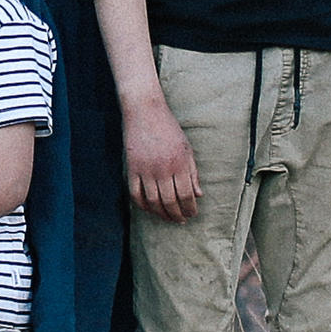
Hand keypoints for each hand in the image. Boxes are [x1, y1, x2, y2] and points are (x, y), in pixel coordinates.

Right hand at [121, 85, 201, 218]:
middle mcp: (163, 169)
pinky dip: (142, 205)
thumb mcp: (187, 148)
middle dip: (177, 215)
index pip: (186, 195)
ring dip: (161, 214)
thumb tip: (198, 195)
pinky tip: (149, 209)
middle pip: (170, 201)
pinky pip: (135, 194)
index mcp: (180, 163)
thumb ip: (193, 173)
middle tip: (181, 220)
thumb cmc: (168, 128)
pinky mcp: (132, 168)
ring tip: (168, 218)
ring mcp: (146, 169)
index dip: (190, 208)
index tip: (192, 214)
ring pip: (153, 201)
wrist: (145, 111)